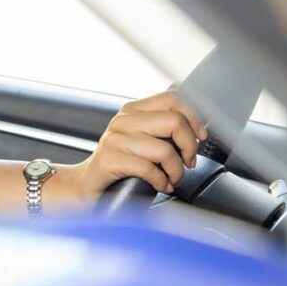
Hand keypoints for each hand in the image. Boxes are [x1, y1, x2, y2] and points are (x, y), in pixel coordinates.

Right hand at [68, 90, 207, 196]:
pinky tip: (161, 186)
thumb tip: (193, 116)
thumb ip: (162, 126)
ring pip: (164, 149)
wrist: (86, 186)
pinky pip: (149, 169)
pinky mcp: (110, 160)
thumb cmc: (119, 165)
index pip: (172, 99)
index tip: (200, 136)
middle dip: (189, 146)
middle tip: (188, 162)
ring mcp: (115, 139)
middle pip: (173, 121)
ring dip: (176, 170)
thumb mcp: (141, 139)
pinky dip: (162, 182)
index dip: (194, 117)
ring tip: (173, 179)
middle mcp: (123, 120)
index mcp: (132, 110)